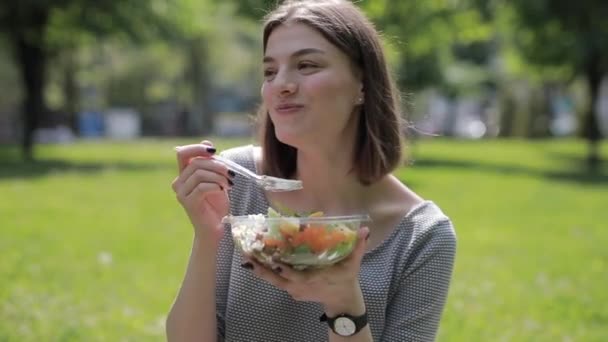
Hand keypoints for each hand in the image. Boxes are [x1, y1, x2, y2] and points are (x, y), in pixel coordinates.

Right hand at [171, 140, 232, 244]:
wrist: (216, 227)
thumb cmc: (216, 203)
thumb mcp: (216, 179)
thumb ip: (210, 163)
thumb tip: (206, 143)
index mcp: (184, 174)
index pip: (182, 153)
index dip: (197, 148)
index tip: (214, 151)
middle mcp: (179, 183)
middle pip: (195, 163)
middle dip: (217, 165)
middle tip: (231, 174)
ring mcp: (181, 193)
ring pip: (199, 174)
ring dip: (219, 177)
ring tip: (230, 184)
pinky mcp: (188, 203)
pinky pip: (202, 187)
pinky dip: (215, 186)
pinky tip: (223, 191)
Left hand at [246, 227, 369, 312]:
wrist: (342, 301)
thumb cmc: (346, 280)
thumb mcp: (353, 264)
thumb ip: (358, 247)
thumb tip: (365, 230)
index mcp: (313, 279)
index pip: (296, 276)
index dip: (285, 270)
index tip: (274, 259)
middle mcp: (300, 286)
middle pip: (277, 280)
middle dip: (263, 269)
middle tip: (248, 256)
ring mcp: (294, 291)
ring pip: (274, 282)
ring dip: (260, 270)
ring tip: (246, 258)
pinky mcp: (292, 291)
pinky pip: (276, 282)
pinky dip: (266, 273)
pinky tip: (256, 262)